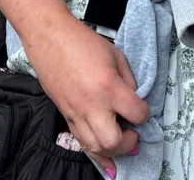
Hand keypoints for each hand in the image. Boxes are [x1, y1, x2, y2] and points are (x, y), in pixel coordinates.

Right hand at [22, 15, 147, 176]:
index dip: (144, 113)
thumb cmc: (82, 42)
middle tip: (132, 131)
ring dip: (112, 150)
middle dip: (129, 142)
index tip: (142, 109)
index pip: (137, 114)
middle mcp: (92, 105)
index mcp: (109, 87)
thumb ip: (129, 81)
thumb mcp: (115, 56)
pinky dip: (95, 151)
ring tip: (119, 139)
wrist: (49, 38)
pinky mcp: (65, 115)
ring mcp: (76, 113)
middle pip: (114, 142)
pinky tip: (106, 156)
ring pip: (95, 148)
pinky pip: (81, 141)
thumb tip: (134, 100)